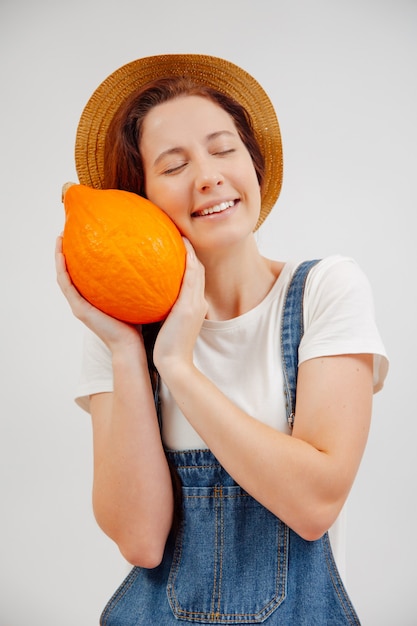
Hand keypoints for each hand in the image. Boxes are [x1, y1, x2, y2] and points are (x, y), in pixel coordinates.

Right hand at [55, 235, 141, 351]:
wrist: (131, 347)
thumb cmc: (139, 324)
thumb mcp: (137, 296)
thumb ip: (138, 280)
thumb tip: (153, 256)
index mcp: (96, 298)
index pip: (86, 274)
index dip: (83, 256)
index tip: (86, 235)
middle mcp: (85, 301)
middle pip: (72, 272)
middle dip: (68, 252)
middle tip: (69, 231)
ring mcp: (80, 305)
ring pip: (64, 276)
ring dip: (59, 256)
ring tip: (59, 237)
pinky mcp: (79, 309)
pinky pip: (66, 285)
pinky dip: (61, 269)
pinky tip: (61, 254)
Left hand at [153, 239, 206, 377]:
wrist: (174, 364)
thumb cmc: (167, 349)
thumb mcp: (166, 326)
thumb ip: (161, 312)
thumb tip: (146, 302)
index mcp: (193, 307)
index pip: (193, 280)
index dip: (189, 263)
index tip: (179, 249)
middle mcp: (198, 302)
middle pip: (198, 271)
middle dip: (192, 253)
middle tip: (180, 236)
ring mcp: (195, 303)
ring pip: (197, 270)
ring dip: (191, 252)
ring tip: (181, 235)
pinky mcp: (188, 306)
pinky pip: (191, 277)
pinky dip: (189, 261)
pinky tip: (182, 248)